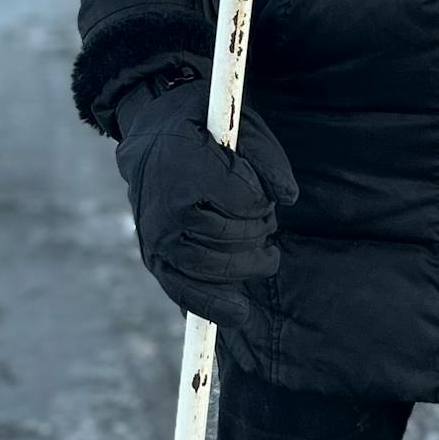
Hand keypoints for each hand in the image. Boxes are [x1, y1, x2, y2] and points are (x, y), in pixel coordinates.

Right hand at [113, 73, 298, 331]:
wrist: (151, 135)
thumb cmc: (203, 129)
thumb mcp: (240, 126)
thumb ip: (268, 160)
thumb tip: (288, 198)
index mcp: (184, 163)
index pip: (246, 201)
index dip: (261, 198)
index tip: (256, 188)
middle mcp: (165, 206)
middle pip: (232, 240)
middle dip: (259, 233)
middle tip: (265, 222)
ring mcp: (156, 237)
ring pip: (216, 269)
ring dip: (246, 262)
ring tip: (255, 246)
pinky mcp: (154, 257)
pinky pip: (185, 293)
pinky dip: (214, 306)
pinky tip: (238, 313)